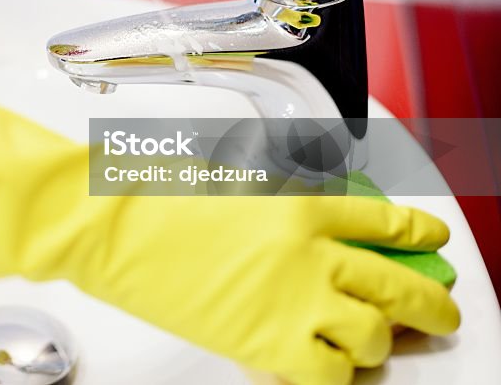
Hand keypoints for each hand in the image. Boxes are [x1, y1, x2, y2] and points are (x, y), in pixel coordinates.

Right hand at [0, 68, 459, 384]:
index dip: (417, 235)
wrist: (96, 219)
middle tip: (438, 312)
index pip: (384, 218)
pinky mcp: (257, 340)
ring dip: (378, 344)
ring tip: (376, 346)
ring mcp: (286, 297)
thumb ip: (274, 191)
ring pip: (369, 337)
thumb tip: (304, 206)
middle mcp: (306, 248)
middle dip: (429, 304)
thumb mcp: (219, 170)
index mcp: (297, 198)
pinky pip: (323, 375)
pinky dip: (335, 377)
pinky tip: (331, 370)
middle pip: (397, 286)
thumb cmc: (142, 187)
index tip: (429, 243)